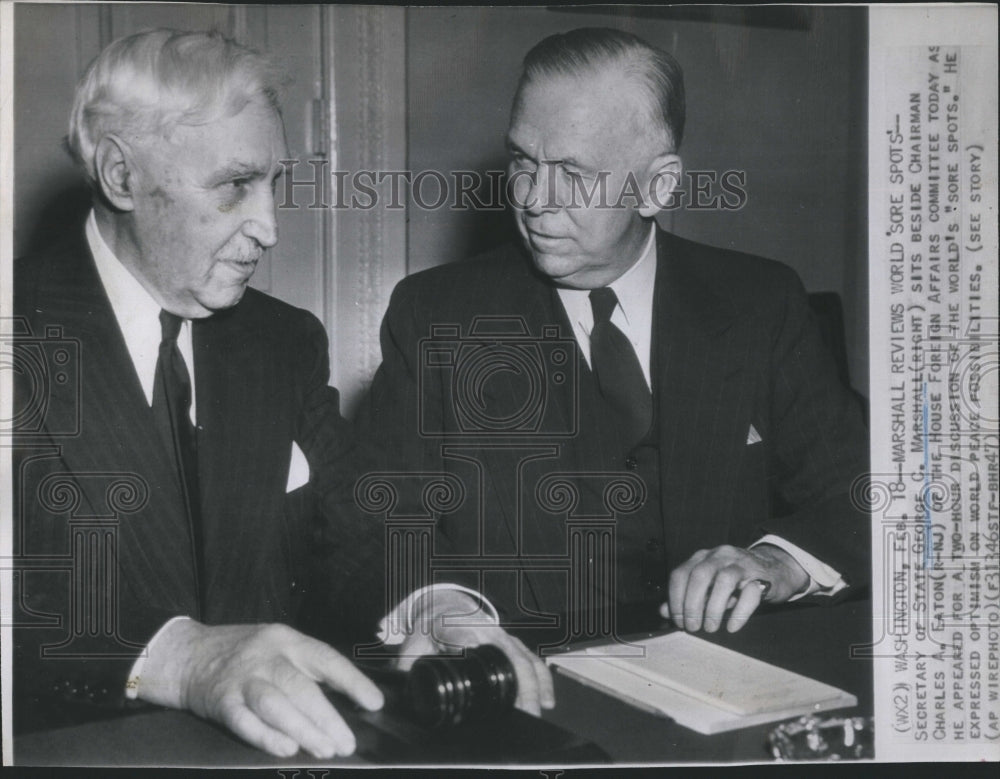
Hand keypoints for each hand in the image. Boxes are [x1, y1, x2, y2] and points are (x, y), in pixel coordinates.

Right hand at [137, 620, 383, 757]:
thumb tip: (348, 697)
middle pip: (301, 687)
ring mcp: (242, 678)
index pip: (326, 658)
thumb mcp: (277, 645)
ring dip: (303, 729)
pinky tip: (286, 748)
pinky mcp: (221, 701)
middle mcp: (266, 656)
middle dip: (328, 718)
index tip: (374, 703)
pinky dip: (266, 736)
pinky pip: (245, 721)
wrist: (187, 654)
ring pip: (276, 704)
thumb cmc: (243, 653)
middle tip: (347, 743)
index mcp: (287, 640)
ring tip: (324, 750)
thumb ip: (306, 666)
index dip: (352, 681)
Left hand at [394, 590, 554, 716]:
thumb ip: (407, 665)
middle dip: (521, 685)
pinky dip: (543, 679)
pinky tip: (547, 700)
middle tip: (524, 713)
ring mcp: (502, 636)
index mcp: (459, 627)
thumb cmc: (430, 626)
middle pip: (510, 656)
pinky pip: (531, 659)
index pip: (473, 642)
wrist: (444, 606)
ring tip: (539, 710)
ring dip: (536, 684)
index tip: (491, 679)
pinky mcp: (511, 643)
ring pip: (525, 657)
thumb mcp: (413, 642)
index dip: (484, 659)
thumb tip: (401, 688)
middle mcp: (486, 630)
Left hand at [661, 544, 808, 633]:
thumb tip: (664, 611)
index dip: (675, 599)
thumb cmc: (737, 581)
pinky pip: (751, 592)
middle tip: (692, 627)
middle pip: (700, 575)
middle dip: (692, 604)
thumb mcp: (709, 587)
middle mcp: (720, 556)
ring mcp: (742, 564)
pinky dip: (739, 612)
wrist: (775, 569)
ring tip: (710, 628)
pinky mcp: (763, 577)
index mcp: (703, 557)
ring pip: (724, 580)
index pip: (681, 574)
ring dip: (713, 607)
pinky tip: (732, 627)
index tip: (678, 620)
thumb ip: (686, 596)